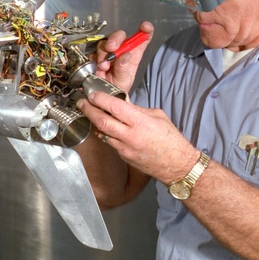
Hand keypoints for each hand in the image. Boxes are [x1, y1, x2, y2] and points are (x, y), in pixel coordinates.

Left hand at [79, 88, 199, 183]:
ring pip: (103, 133)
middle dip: (89, 110)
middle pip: (102, 121)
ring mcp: (125, 148)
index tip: (92, 94)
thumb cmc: (171, 140)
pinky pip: (110, 142)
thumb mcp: (158, 116)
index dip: (100, 99)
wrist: (176, 165)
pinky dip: (104, 133)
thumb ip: (138, 110)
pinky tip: (103, 128)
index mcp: (141, 122)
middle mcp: (130, 135)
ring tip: (90, 113)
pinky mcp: (124, 156)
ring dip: (94, 122)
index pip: (115, 107)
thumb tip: (124, 104)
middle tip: (82, 103)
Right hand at [93, 21, 153, 94]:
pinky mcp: (97, 55)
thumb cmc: (118, 87)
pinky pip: (94, 51)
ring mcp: (108, 52)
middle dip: (115, 39)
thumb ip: (124, 69)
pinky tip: (99, 68)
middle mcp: (121, 50)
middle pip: (120, 35)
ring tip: (105, 67)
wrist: (104, 96)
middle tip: (112, 48)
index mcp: (133, 53)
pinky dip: (96, 59)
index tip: (145, 26)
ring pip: (105, 42)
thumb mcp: (124, 81)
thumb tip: (125, 56)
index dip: (145, 30)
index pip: (142, 38)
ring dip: (104, 53)